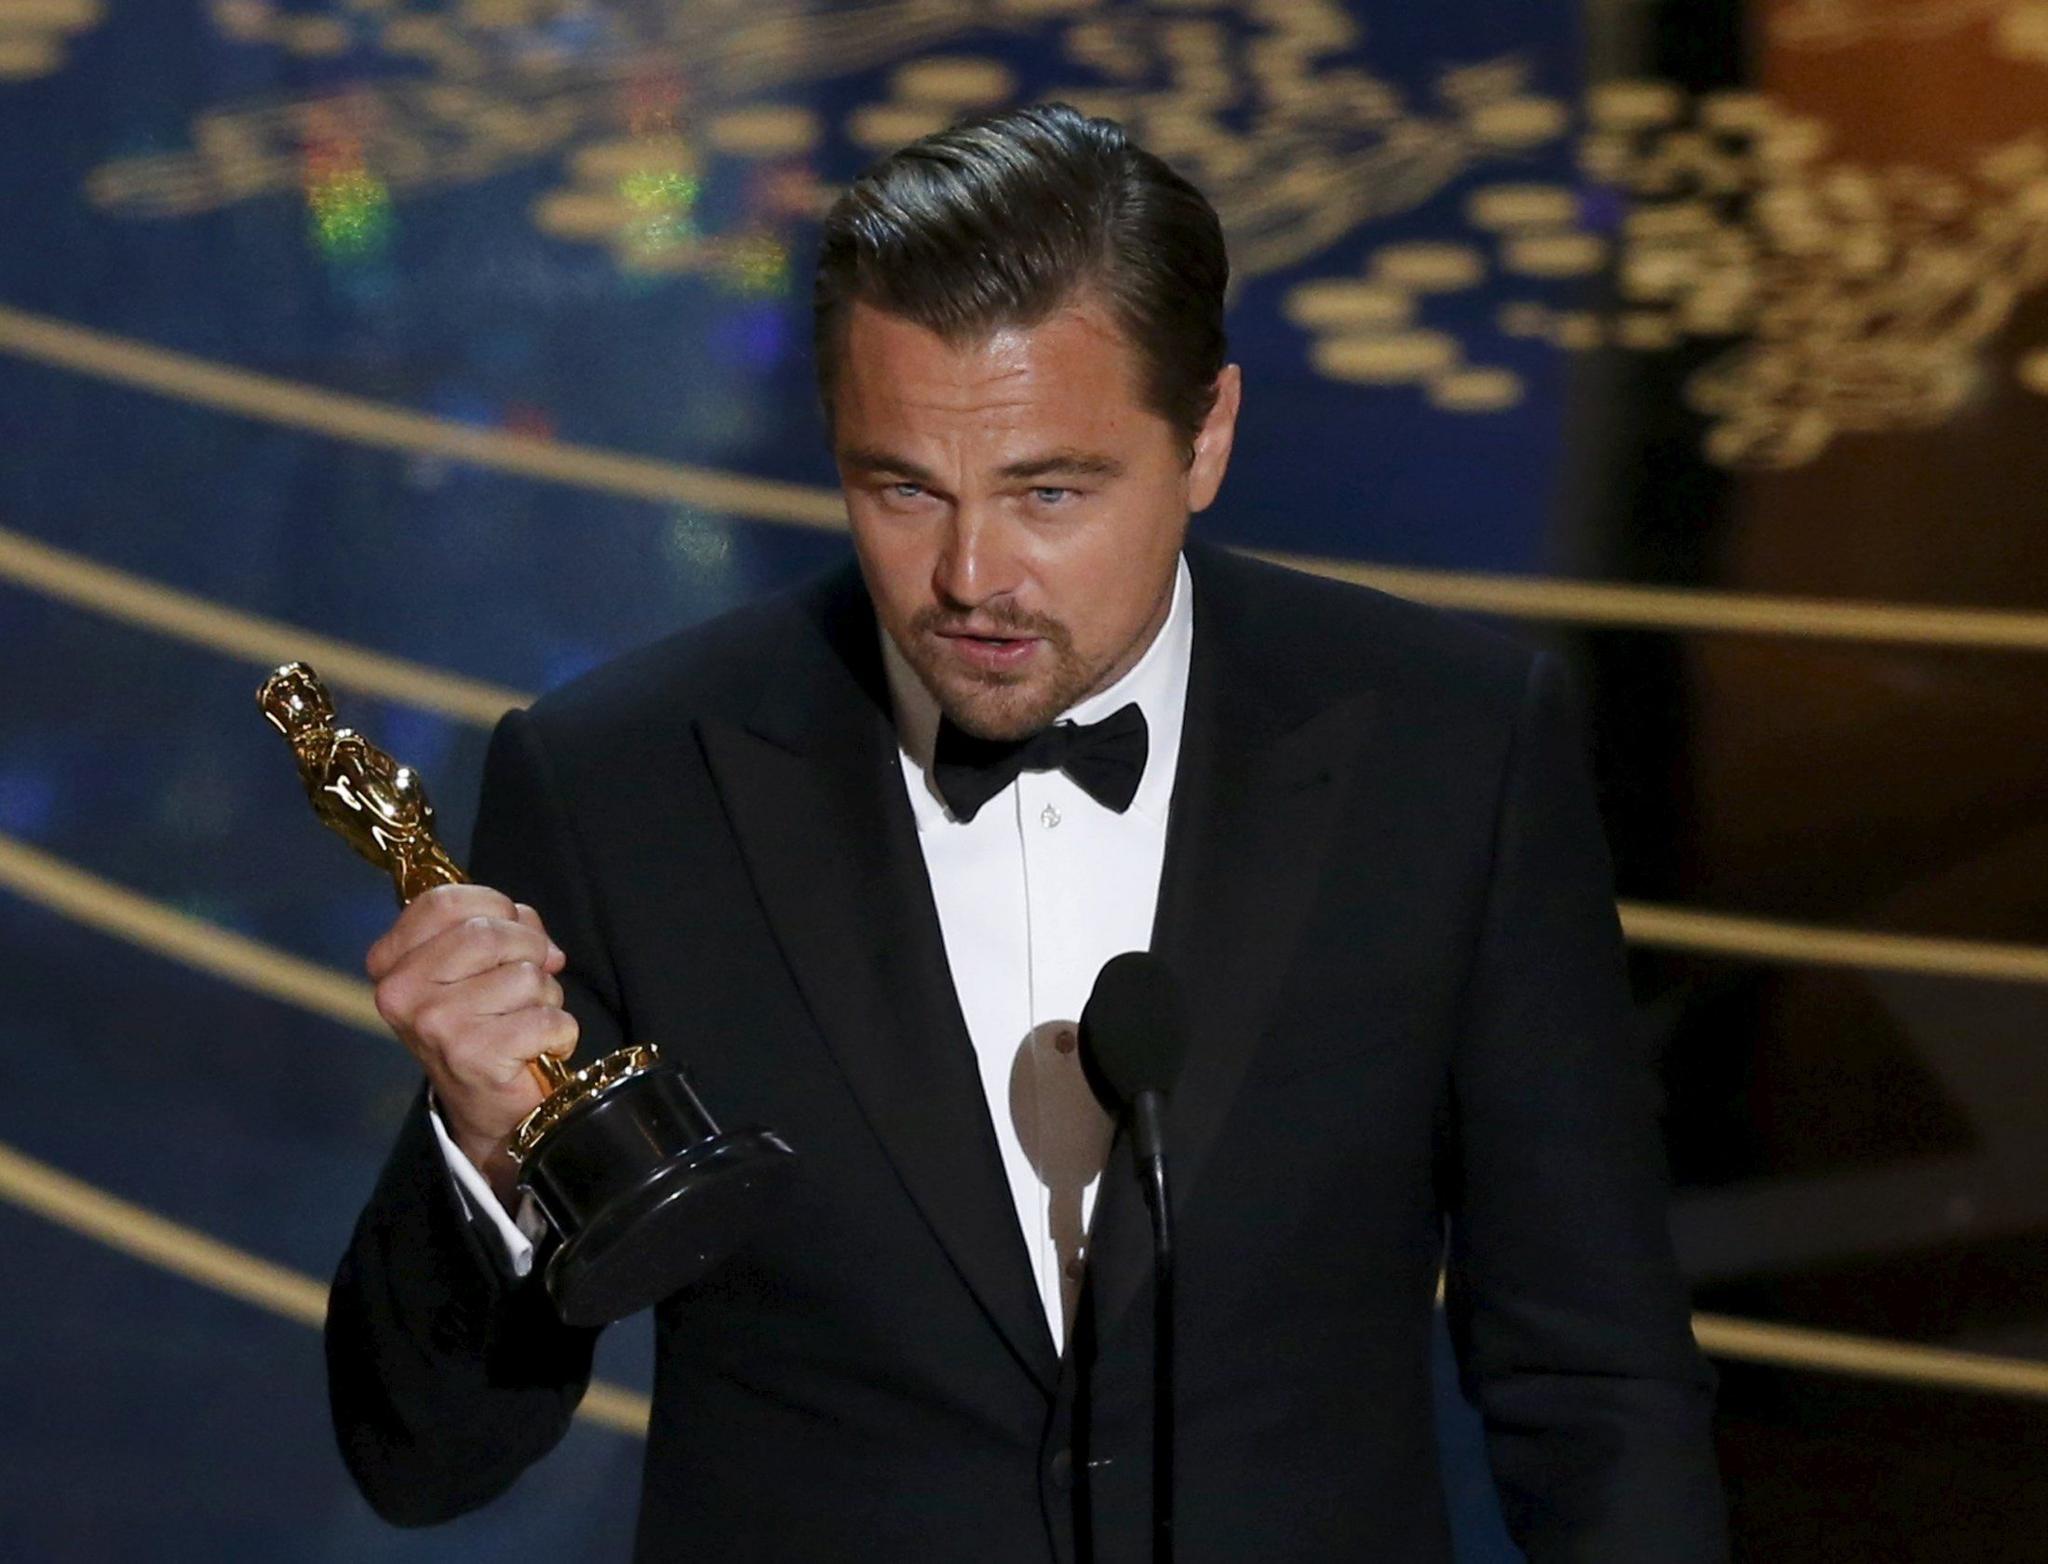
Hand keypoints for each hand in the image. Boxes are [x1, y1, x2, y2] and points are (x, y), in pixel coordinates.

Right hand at [366, 883, 578, 1202]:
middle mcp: (402, 993)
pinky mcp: (473, 1055)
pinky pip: (547, 1017)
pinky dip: (560, 1030)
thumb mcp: (475, 967)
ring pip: (525, 974)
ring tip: (528, 1021)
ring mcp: (435, 1025)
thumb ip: (499, 929)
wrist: (488, 1110)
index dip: (495, 906)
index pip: (444, 902)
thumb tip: (541, 941)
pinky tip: (540, 1048)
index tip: (512, 929)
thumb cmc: (484, 1024)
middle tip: (533, 981)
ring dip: (546, 996)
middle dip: (531, 950)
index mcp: (390, 963)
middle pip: (488, 932)